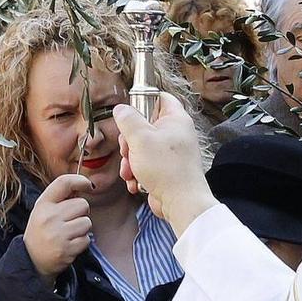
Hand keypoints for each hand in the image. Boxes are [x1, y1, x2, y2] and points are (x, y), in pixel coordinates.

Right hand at [23, 173, 94, 280]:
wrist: (32, 259)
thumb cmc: (42, 231)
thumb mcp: (43, 210)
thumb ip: (60, 198)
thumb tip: (83, 185)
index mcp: (43, 204)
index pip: (63, 183)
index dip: (80, 181)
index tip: (88, 185)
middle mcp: (49, 217)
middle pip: (82, 204)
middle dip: (81, 212)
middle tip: (71, 220)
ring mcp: (58, 234)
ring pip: (87, 222)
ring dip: (82, 228)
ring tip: (69, 233)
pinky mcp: (66, 249)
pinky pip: (86, 239)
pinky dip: (82, 242)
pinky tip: (70, 244)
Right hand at [113, 96, 218, 231]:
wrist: (181, 203)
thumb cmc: (166, 168)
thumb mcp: (141, 138)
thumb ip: (128, 120)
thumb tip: (120, 109)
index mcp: (175, 119)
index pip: (160, 97)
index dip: (143, 100)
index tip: (129, 112)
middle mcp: (175, 134)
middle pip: (144, 125)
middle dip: (129, 140)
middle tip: (127, 150)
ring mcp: (170, 152)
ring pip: (141, 147)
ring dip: (129, 160)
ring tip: (130, 171)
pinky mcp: (165, 169)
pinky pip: (145, 165)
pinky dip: (136, 173)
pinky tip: (134, 182)